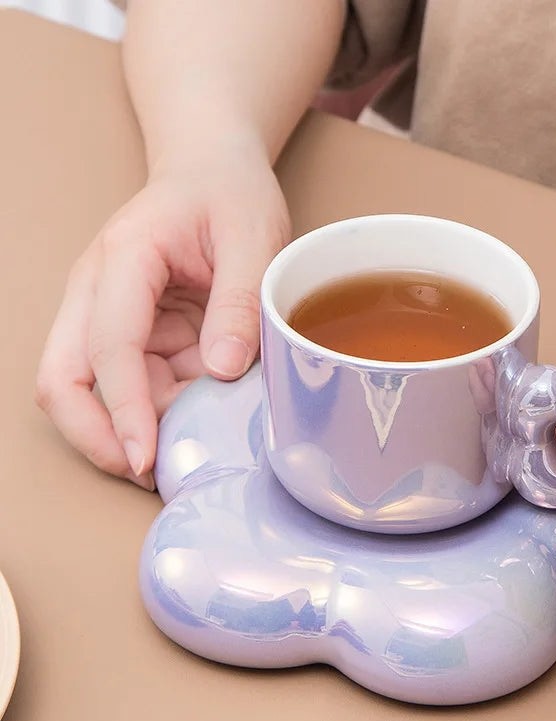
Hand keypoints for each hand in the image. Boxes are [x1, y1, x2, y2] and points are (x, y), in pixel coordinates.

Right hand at [36, 140, 288, 488]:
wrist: (214, 173)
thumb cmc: (228, 194)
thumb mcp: (252, 238)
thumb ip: (239, 302)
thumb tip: (222, 371)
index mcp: (123, 261)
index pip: (107, 347)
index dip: (124, 410)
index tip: (147, 458)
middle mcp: (101, 293)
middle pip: (65, 380)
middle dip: (97, 436)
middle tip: (148, 474)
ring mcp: (112, 317)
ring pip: (95, 393)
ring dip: (136, 428)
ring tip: (191, 448)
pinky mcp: (135, 334)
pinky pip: (136, 386)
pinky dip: (162, 411)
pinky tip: (202, 419)